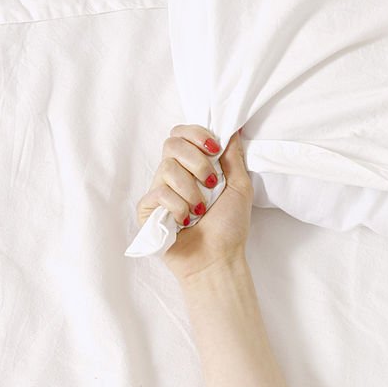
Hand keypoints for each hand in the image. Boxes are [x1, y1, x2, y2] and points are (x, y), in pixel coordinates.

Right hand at [135, 124, 253, 281]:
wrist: (219, 259)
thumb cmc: (231, 227)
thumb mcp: (240, 186)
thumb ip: (233, 156)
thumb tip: (234, 127)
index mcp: (194, 167)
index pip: (182, 134)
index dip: (196, 135)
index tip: (215, 149)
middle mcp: (174, 175)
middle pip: (171, 144)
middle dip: (197, 162)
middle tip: (212, 184)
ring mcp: (159, 191)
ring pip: (167, 168)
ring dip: (191, 191)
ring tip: (201, 211)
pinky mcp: (147, 210)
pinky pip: (158, 193)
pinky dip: (178, 207)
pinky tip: (186, 222)